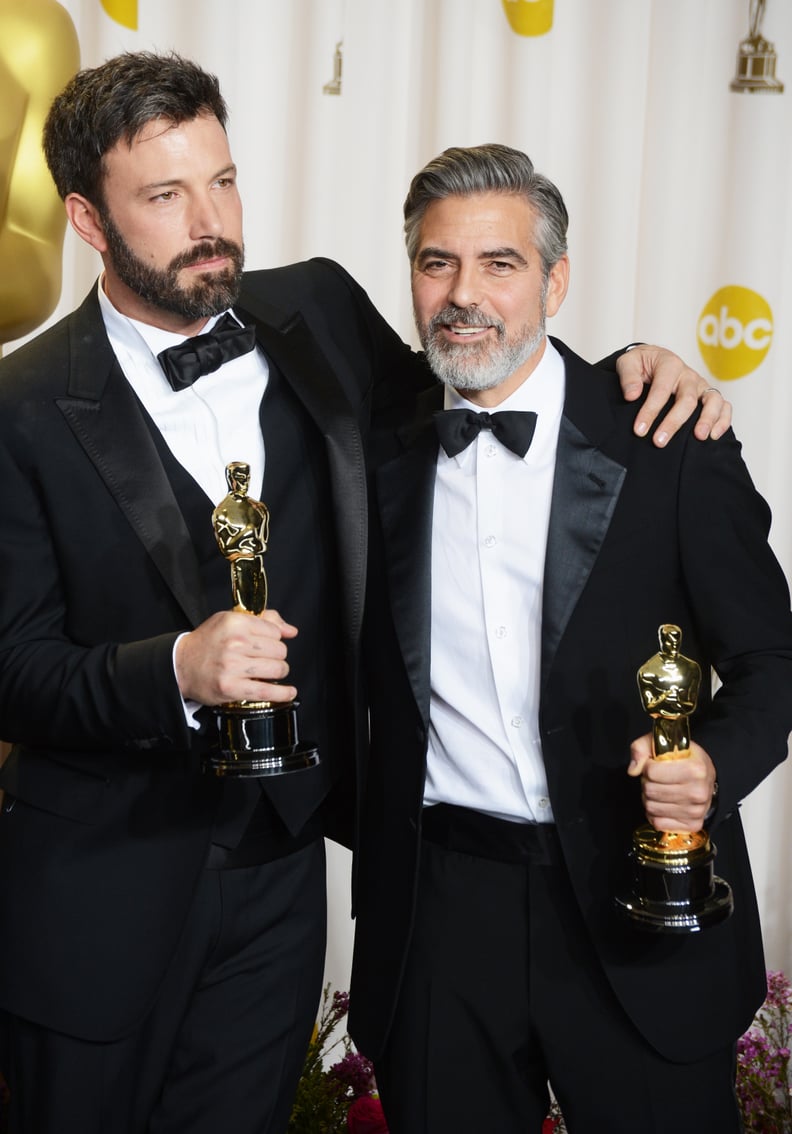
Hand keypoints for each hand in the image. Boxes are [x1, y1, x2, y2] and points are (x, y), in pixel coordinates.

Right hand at [174, 608, 297, 705]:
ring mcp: (232, 666)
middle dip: (277, 656)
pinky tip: (289, 692)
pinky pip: (266, 691)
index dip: (275, 639)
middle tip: (266, 659)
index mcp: (235, 623)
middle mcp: (235, 643)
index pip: (275, 631)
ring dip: (278, 672)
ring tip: (270, 673)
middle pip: (279, 651)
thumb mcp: (230, 620)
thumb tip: (291, 630)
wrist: (181, 664)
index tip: (267, 644)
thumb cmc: (207, 642)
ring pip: (277, 669)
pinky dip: (282, 693)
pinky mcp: (231, 688)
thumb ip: (264, 620)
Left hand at [617, 346, 731, 446]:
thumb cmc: (641, 364)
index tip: (639, 430)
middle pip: (687, 399)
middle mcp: (689, 375)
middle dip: (673, 422)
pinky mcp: (709, 395)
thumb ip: (628, 377)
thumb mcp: (628, 362)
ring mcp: (701, 385)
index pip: (661, 389)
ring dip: (707, 419)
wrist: (654, 360)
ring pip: (713, 400)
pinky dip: (723, 420)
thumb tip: (632, 395)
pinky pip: (724, 406)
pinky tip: (713, 436)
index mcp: (669, 364)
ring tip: (699, 437)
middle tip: (659, 442)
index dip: (650, 411)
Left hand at [627, 733, 716, 830]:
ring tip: (659, 790)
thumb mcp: (663, 743)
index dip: (648, 767)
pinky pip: (658, 823)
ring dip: (650, 799)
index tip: (654, 765)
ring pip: (651, 808)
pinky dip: (655, 814)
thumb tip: (633, 770)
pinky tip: (663, 804)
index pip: (652, 772)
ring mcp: (696, 811)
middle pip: (650, 790)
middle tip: (656, 779)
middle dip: (647, 783)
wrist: (706, 778)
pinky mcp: (692, 825)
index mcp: (695, 769)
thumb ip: (642, 748)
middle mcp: (698, 792)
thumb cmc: (684, 759)